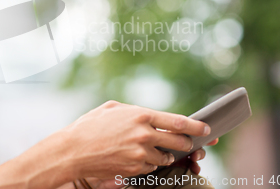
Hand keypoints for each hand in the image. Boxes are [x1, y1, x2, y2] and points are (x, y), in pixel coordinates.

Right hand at [61, 101, 211, 179]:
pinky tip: (138, 157)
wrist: (73, 150)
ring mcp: (140, 155)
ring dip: (165, 155)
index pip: (179, 122)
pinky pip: (151, 168)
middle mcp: (144, 135)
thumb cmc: (91, 125)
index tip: (207, 128)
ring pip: (166, 158)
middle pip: (179, 142)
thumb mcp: (114, 108)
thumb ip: (136, 111)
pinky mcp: (134, 170)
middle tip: (189, 143)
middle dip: (187, 143)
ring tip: (153, 149)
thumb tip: (153, 116)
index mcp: (141, 116)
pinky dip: (150, 163)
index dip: (197, 126)